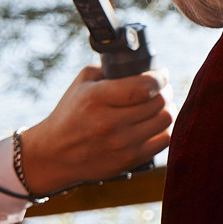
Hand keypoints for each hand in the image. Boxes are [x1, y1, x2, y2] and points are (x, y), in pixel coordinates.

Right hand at [19, 66, 171, 190]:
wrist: (55, 154)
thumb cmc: (71, 114)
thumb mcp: (82, 84)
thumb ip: (109, 69)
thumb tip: (142, 64)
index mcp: (97, 99)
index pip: (145, 86)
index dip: (160, 77)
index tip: (161, 74)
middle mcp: (110, 123)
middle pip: (159, 102)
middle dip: (164, 91)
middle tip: (160, 89)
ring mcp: (121, 144)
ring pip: (166, 120)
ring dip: (167, 108)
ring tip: (159, 105)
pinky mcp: (129, 160)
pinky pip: (165, 140)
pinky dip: (165, 129)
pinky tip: (156, 123)